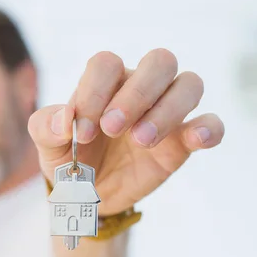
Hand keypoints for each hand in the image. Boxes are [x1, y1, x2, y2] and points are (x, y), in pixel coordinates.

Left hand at [28, 49, 224, 215]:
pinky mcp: (182, 142)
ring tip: (141, 140)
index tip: (84, 131)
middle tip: (112, 129)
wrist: (88, 194)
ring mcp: (166, 113)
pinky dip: (208, 128)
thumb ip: (46, 127)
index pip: (107, 64)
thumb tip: (65, 121)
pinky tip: (195, 140)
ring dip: (168, 110)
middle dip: (137, 94)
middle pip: (159, 62)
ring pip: (189, 85)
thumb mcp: (48, 146)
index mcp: (105, 82)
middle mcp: (140, 89)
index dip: (95, 92)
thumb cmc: (69, 159)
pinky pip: (210, 123)